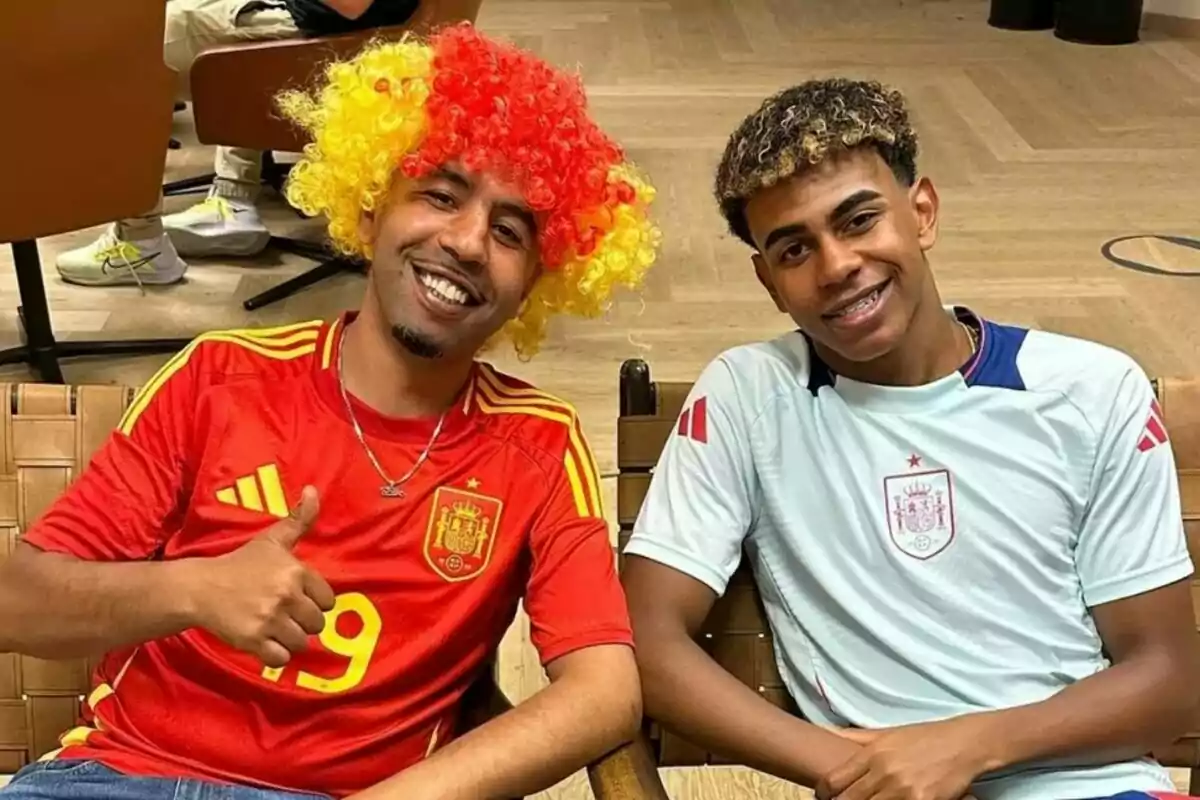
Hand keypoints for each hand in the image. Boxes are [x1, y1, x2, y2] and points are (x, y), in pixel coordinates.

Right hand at [187, 485, 335, 667]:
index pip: (327, 601)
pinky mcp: (253, 639)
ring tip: (272, 627)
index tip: (295, 599)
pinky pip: (281, 658)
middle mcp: (286, 595)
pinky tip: (264, 642)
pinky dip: (275, 655)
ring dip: (288, 639)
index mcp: (296, 572)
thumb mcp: (272, 540)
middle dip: (301, 622)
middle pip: (316, 624)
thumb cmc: (240, 564)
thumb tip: (312, 491)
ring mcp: (269, 618)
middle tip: (281, 615)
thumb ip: (299, 520)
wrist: (200, 587)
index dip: (313, 603)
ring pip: (300, 642)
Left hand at [817, 717, 994, 799]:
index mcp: (872, 753)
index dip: (824, 794)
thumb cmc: (923, 737)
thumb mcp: (886, 733)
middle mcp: (884, 772)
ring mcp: (903, 790)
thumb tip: (823, 730)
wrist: (964, 744)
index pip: (834, 781)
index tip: (825, 797)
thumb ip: (854, 737)